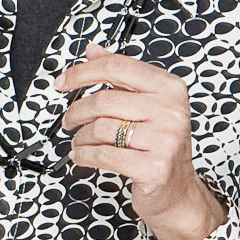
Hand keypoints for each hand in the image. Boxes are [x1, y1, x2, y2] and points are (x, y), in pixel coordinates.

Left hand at [59, 46, 226, 239]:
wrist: (177, 189)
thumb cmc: (159, 145)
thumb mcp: (147, 104)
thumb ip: (121, 76)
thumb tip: (93, 50)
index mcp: (169, 88)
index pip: (117, 67)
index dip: (82, 72)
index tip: (62, 81)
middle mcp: (171, 111)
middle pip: (104, 100)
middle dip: (77, 111)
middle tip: (68, 120)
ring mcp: (165, 140)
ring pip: (101, 128)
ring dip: (81, 137)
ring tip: (79, 141)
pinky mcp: (154, 168)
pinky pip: (104, 155)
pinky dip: (84, 155)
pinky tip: (82, 156)